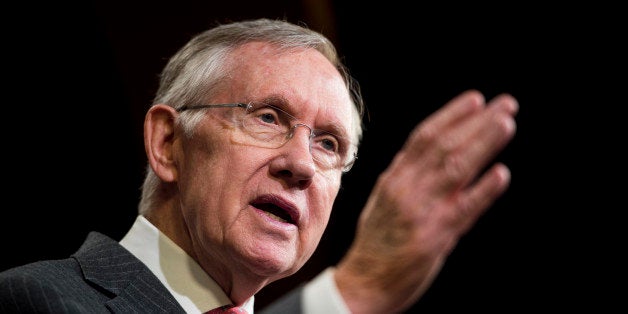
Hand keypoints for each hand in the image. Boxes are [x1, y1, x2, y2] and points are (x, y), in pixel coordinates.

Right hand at [334, 90, 517, 312]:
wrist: (364, 282)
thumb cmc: (378, 242)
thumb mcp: (385, 201)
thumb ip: (408, 177)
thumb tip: (434, 154)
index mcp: (394, 178)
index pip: (424, 137)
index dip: (452, 115)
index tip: (476, 99)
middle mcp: (406, 188)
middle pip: (444, 146)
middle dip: (477, 122)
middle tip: (506, 104)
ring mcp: (420, 211)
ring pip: (455, 168)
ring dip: (483, 143)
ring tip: (507, 124)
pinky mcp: (434, 238)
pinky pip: (463, 210)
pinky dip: (483, 191)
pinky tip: (501, 174)